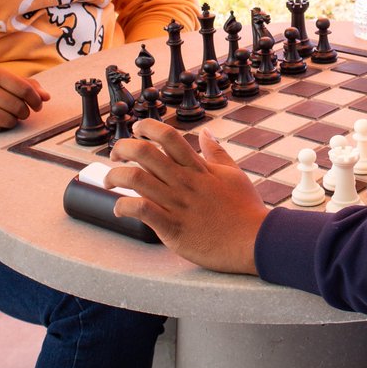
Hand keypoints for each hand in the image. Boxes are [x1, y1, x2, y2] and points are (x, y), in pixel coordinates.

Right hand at [0, 66, 50, 132]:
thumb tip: (46, 97)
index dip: (35, 99)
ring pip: (7, 120)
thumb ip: (26, 85)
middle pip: (17, 106)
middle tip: (23, 112)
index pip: (24, 88)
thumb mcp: (2, 78)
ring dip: (13, 121)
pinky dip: (0, 127)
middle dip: (25, 112)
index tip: (38, 105)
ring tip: (10, 116)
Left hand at [107, 119, 268, 273]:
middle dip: (122, 147)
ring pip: (136, 179)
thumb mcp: (233, 174)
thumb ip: (217, 153)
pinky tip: (120, 209)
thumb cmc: (246, 210)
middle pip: (144, 152)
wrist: (256, 241)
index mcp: (198, 168)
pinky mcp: (172, 229)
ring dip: (115, 176)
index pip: (168, 136)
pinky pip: (140, 210)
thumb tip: (207, 132)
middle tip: (115, 154)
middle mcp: (184, 182)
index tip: (136, 128)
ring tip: (110, 181)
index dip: (146, 126)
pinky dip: (123, 206)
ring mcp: (177, 204)